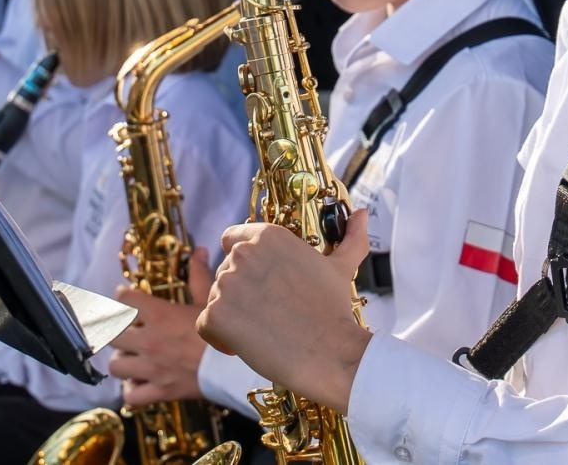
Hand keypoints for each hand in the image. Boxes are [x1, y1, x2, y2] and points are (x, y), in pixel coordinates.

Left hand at [108, 248, 213, 406]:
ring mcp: (152, 368)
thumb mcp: (210, 301)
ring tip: (131, 357)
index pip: (124, 300)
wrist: (236, 368)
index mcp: (160, 314)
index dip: (122, 296)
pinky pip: (131, 394)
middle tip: (124, 329)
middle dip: (114, 330)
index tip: (125, 297)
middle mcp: (150, 340)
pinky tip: (139, 382)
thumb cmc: (225, 331)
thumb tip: (200, 251)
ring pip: (115, 366)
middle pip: (110, 333)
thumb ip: (199, 275)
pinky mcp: (159, 390)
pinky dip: (132, 389)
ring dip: (121, 361)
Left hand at [196, 210, 373, 415]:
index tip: (262, 284)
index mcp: (268, 236)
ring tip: (264, 330)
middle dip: (241, 294)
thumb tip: (362, 214)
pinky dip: (219, 338)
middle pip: (225, 272)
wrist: (331, 353)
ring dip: (232, 316)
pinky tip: (245, 346)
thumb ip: (350, 238)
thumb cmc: (334, 310)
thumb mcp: (341, 267)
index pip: (232, 239)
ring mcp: (227, 284)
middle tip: (271, 313)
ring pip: (215, 299)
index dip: (244, 264)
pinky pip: (205, 325)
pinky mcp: (216, 315)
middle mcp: (243, 254)